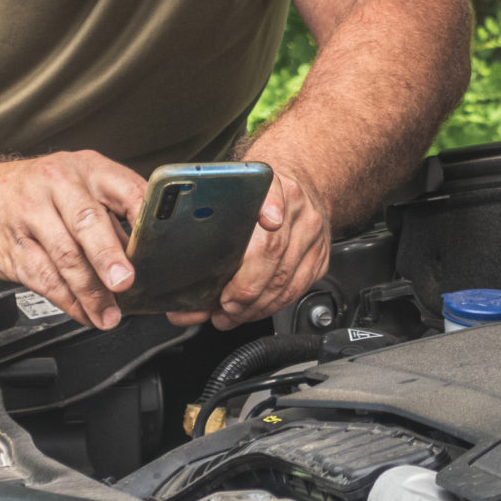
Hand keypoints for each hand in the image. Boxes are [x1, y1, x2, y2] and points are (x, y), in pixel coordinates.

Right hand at [0, 149, 145, 330]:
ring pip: (64, 257)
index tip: (157, 246)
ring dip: (90, 293)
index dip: (144, 218)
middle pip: (87, 221)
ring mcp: (30, 215)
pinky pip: (43, 278)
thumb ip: (110, 211)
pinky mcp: (11, 248)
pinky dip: (67, 302)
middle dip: (108, 256)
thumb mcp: (76, 183)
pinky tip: (83, 312)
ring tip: (108, 314)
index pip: (125, 188)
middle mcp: (57, 185)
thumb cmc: (36, 191)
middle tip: (125, 283)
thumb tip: (147, 252)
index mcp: (86, 168)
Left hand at [167, 163, 330, 330]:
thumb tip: (180, 283)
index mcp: (273, 186)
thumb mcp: (233, 197)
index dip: (270, 209)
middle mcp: (297, 208)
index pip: (272, 198)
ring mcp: (312, 234)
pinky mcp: (320, 257)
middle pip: (274, 250)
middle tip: (224, 304)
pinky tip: (253, 310)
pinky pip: (296, 290)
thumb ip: (211, 228)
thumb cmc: (256, 199)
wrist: (296, 191)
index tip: (268, 221)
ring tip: (231, 314)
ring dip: (256, 305)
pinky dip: (272, 306)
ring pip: (286, 278)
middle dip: (246, 287)